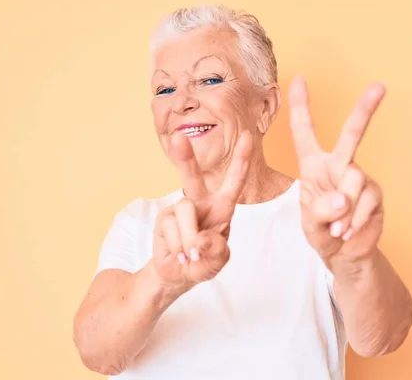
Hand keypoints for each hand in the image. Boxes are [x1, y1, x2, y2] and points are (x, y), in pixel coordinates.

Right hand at [151, 131, 252, 291]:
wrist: (178, 275)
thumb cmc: (204, 261)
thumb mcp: (218, 260)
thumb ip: (216, 251)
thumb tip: (201, 239)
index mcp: (222, 207)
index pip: (234, 182)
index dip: (241, 159)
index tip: (247, 136)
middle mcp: (201, 202)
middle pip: (193, 178)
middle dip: (185, 159)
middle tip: (178, 139)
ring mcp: (179, 209)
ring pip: (184, 210)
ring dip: (189, 238)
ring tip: (191, 255)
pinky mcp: (163, 219)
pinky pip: (170, 227)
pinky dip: (177, 246)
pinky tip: (179, 255)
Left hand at [288, 76, 385, 261]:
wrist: (344, 254)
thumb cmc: (321, 232)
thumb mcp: (311, 223)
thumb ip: (320, 211)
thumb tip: (343, 199)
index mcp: (313, 166)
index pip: (305, 132)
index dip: (301, 105)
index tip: (299, 78)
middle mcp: (338, 166)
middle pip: (352, 134)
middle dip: (365, 110)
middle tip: (380, 86)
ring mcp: (358, 178)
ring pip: (354, 182)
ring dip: (343, 211)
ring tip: (337, 230)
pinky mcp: (374, 194)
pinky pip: (366, 202)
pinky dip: (354, 221)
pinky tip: (348, 232)